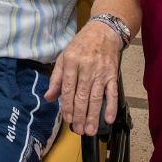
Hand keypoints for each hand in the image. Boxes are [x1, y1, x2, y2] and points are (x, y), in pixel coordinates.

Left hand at [44, 21, 121, 135]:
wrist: (104, 31)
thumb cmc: (81, 45)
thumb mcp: (64, 57)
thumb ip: (56, 78)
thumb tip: (48, 97)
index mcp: (71, 62)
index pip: (68, 89)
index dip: (67, 106)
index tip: (67, 119)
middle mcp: (86, 67)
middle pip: (82, 96)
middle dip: (80, 115)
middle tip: (79, 130)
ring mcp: (101, 72)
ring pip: (96, 97)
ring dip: (93, 115)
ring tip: (90, 130)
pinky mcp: (113, 74)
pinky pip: (112, 92)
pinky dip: (111, 106)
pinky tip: (109, 119)